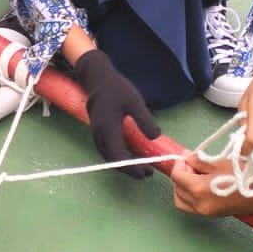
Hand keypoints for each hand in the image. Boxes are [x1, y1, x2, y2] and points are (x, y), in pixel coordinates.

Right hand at [71, 49, 160, 178]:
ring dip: (124, 165)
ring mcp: (97, 135)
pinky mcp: (98, 132)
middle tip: (148, 172)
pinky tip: (132, 155)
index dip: (132, 169)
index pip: (118, 157)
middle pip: (113, 161)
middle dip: (130, 170)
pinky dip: (119, 157)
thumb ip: (144, 120)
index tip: (146, 172)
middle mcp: (100, 135)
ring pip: (109, 157)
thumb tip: (155, 137)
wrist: (97, 79)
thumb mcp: (134, 101)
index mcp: (108, 129)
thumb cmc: (116, 89)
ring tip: (142, 166)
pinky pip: (108, 151)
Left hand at [169, 155, 252, 217]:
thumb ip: (200, 161)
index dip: (179, 164)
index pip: (177, 176)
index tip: (187, 157)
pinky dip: (194, 195)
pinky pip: (195, 206)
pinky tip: (206, 183)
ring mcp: (208, 212)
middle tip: (192, 165)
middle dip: (180, 177)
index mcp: (199, 190)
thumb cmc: (248, 172)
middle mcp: (200, 205)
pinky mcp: (216, 215)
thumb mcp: (221, 162)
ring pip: (184, 202)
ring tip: (198, 174)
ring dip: (185, 188)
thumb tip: (187, 159)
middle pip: (177, 191)